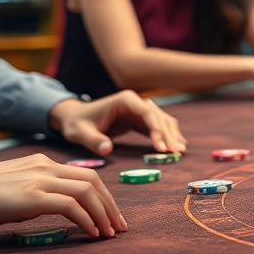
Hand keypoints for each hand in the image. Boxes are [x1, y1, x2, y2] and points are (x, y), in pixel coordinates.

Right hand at [0, 154, 125, 237]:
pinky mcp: (32, 196)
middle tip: (119, 227)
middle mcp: (46, 167)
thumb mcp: (12, 186)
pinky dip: (86, 220)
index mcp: (42, 163)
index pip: (84, 175)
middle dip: (111, 205)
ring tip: (109, 234)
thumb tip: (49, 206)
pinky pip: (72, 206)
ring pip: (87, 192)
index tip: (110, 215)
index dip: (103, 195)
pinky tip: (90, 234)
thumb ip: (33, 191)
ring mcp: (40, 180)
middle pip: (94, 181)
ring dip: (103, 214)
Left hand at [49, 90, 186, 155]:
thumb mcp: (80, 133)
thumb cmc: (77, 123)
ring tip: (179, 152)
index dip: (157, 130)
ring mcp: (139, 110)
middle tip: (177, 153)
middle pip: (159, 117)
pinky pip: (157, 127)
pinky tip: (175, 146)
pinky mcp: (139, 119)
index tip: (162, 148)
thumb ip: (93, 140)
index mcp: (125, 100)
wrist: (74, 117)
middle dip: (169, 135)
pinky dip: (167, 136)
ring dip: (172, 135)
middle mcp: (136, 102)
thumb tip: (107, 149)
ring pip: (162, 121)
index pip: (147, 113)